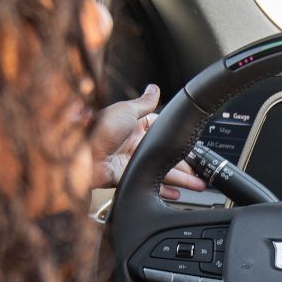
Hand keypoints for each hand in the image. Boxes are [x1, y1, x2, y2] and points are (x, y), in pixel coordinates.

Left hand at [90, 84, 208, 198]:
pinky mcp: (128, 178)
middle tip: (200, 170)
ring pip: (163, 171)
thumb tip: (154, 88)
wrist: (81, 153)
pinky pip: (151, 185)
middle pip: (166, 156)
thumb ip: (144, 103)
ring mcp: (132, 162)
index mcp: (135, 127)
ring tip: (198, 184)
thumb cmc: (100, 129)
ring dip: (182, 179)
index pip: (162, 133)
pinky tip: (177, 193)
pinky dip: (164, 190)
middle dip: (185, 163)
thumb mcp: (126, 110)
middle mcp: (135, 145)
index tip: (193, 144)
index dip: (177, 139)